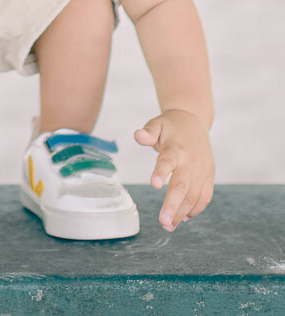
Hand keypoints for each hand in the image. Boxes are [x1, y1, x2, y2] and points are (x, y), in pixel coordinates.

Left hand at [134, 109, 213, 229]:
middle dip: (173, 205)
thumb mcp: (157, 123)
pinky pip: (205, 197)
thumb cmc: (171, 126)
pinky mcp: (208, 177)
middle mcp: (190, 160)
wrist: (194, 121)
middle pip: (182, 185)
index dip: (161, 172)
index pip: (168, 160)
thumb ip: (148, 132)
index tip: (154, 184)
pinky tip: (184, 217)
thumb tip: (137, 135)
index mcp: (175, 147)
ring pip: (193, 195)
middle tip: (163, 222)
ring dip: (182, 212)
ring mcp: (202, 170)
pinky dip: (196, 209)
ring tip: (169, 225)